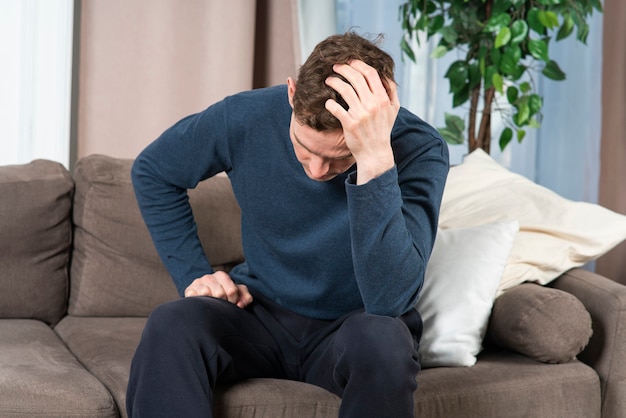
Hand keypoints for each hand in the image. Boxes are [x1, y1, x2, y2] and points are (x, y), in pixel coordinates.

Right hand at [184, 271, 252, 308]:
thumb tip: (240, 304)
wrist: (204, 298)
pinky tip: (203, 304)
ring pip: (206, 294)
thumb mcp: (238, 294)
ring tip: (212, 305)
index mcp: (222, 275)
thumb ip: (246, 297)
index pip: (232, 290)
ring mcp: (197, 283)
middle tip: (222, 306)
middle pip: (219, 293)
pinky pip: (194, 297)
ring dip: (211, 303)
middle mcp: (209, 277)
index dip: (234, 301)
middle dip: (223, 303)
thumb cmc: (224, 296)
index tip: (232, 304)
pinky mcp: (189, 290)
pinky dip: (199, 302)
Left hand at [324, 60, 399, 184]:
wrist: (375, 153)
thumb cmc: (382, 130)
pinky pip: (335, 108)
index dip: (358, 64)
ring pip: (344, 89)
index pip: (370, 74)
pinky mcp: (350, 124)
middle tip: (335, 66)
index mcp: (383, 99)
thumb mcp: (393, 110)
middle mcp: (372, 104)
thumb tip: (385, 74)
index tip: (350, 61)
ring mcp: (361, 114)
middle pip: (356, 78)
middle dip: (343, 68)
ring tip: (328, 80)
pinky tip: (328, 102)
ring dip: (334, 81)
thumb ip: (391, 91)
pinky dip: (329, 102)